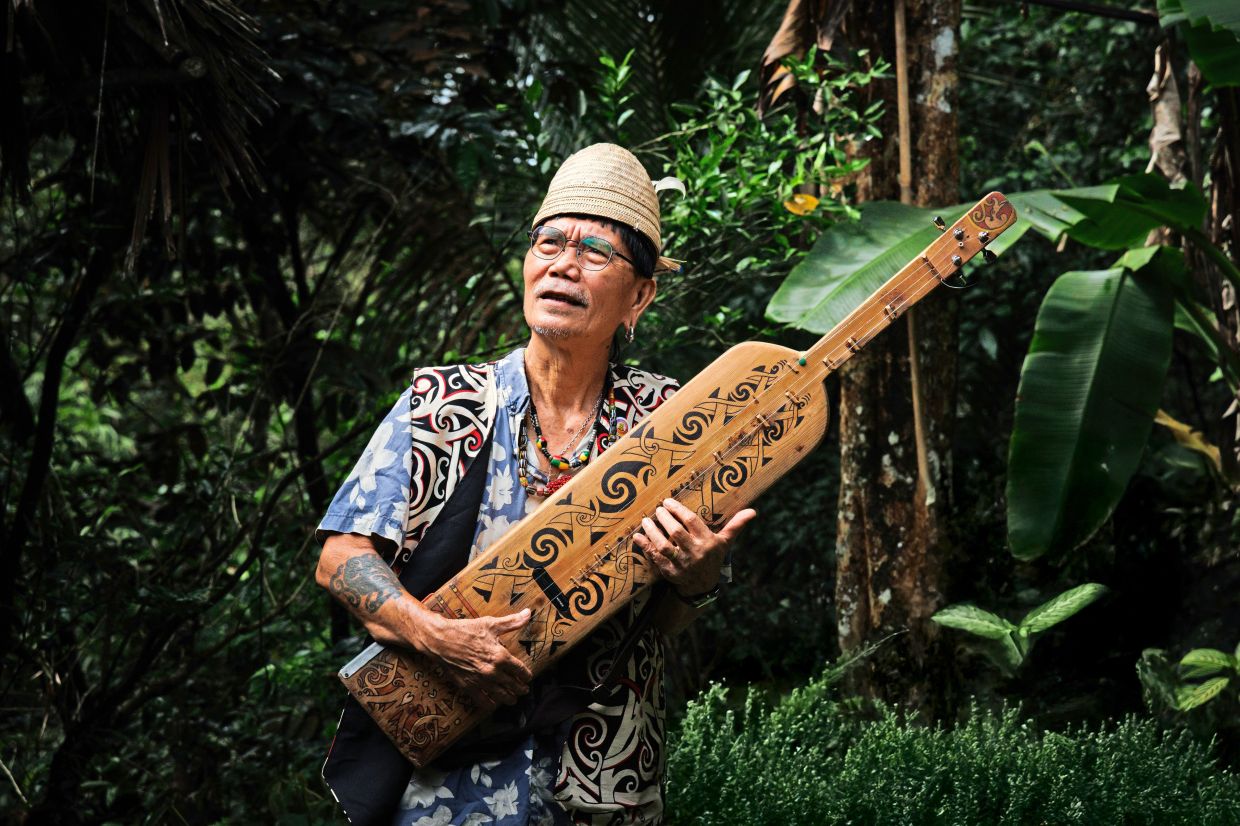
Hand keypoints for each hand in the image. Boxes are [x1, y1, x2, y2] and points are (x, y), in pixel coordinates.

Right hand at [417, 609, 533, 709]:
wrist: (441, 640)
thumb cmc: (466, 630)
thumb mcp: (491, 624)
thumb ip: (512, 622)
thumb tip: (528, 613)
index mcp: (500, 656)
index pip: (520, 670)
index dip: (526, 676)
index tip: (528, 678)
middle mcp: (492, 671)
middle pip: (513, 685)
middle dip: (521, 689)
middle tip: (524, 690)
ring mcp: (480, 681)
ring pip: (501, 696)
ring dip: (510, 699)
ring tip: (513, 699)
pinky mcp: (468, 687)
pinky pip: (483, 702)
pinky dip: (491, 705)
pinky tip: (494, 704)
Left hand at [633, 498, 756, 598]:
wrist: (702, 587)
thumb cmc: (712, 558)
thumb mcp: (724, 543)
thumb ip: (735, 526)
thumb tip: (753, 511)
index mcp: (707, 542)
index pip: (691, 522)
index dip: (678, 510)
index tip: (667, 502)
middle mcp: (694, 552)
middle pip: (676, 532)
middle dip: (664, 518)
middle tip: (657, 509)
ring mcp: (681, 563)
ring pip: (664, 545)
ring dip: (652, 532)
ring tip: (646, 521)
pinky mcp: (669, 572)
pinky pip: (655, 558)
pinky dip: (644, 547)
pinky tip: (636, 537)